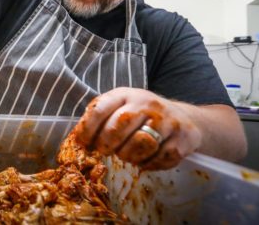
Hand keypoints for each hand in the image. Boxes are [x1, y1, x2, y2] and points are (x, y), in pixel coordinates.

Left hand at [73, 87, 201, 169]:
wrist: (181, 116)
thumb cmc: (141, 114)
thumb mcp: (120, 107)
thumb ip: (100, 118)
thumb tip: (77, 140)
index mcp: (125, 94)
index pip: (99, 109)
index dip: (87, 129)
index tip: (83, 143)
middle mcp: (146, 103)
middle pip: (117, 128)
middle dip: (106, 145)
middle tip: (105, 151)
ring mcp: (166, 119)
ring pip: (139, 145)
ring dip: (128, 156)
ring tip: (126, 154)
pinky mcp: (182, 137)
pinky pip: (159, 158)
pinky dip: (148, 163)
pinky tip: (145, 158)